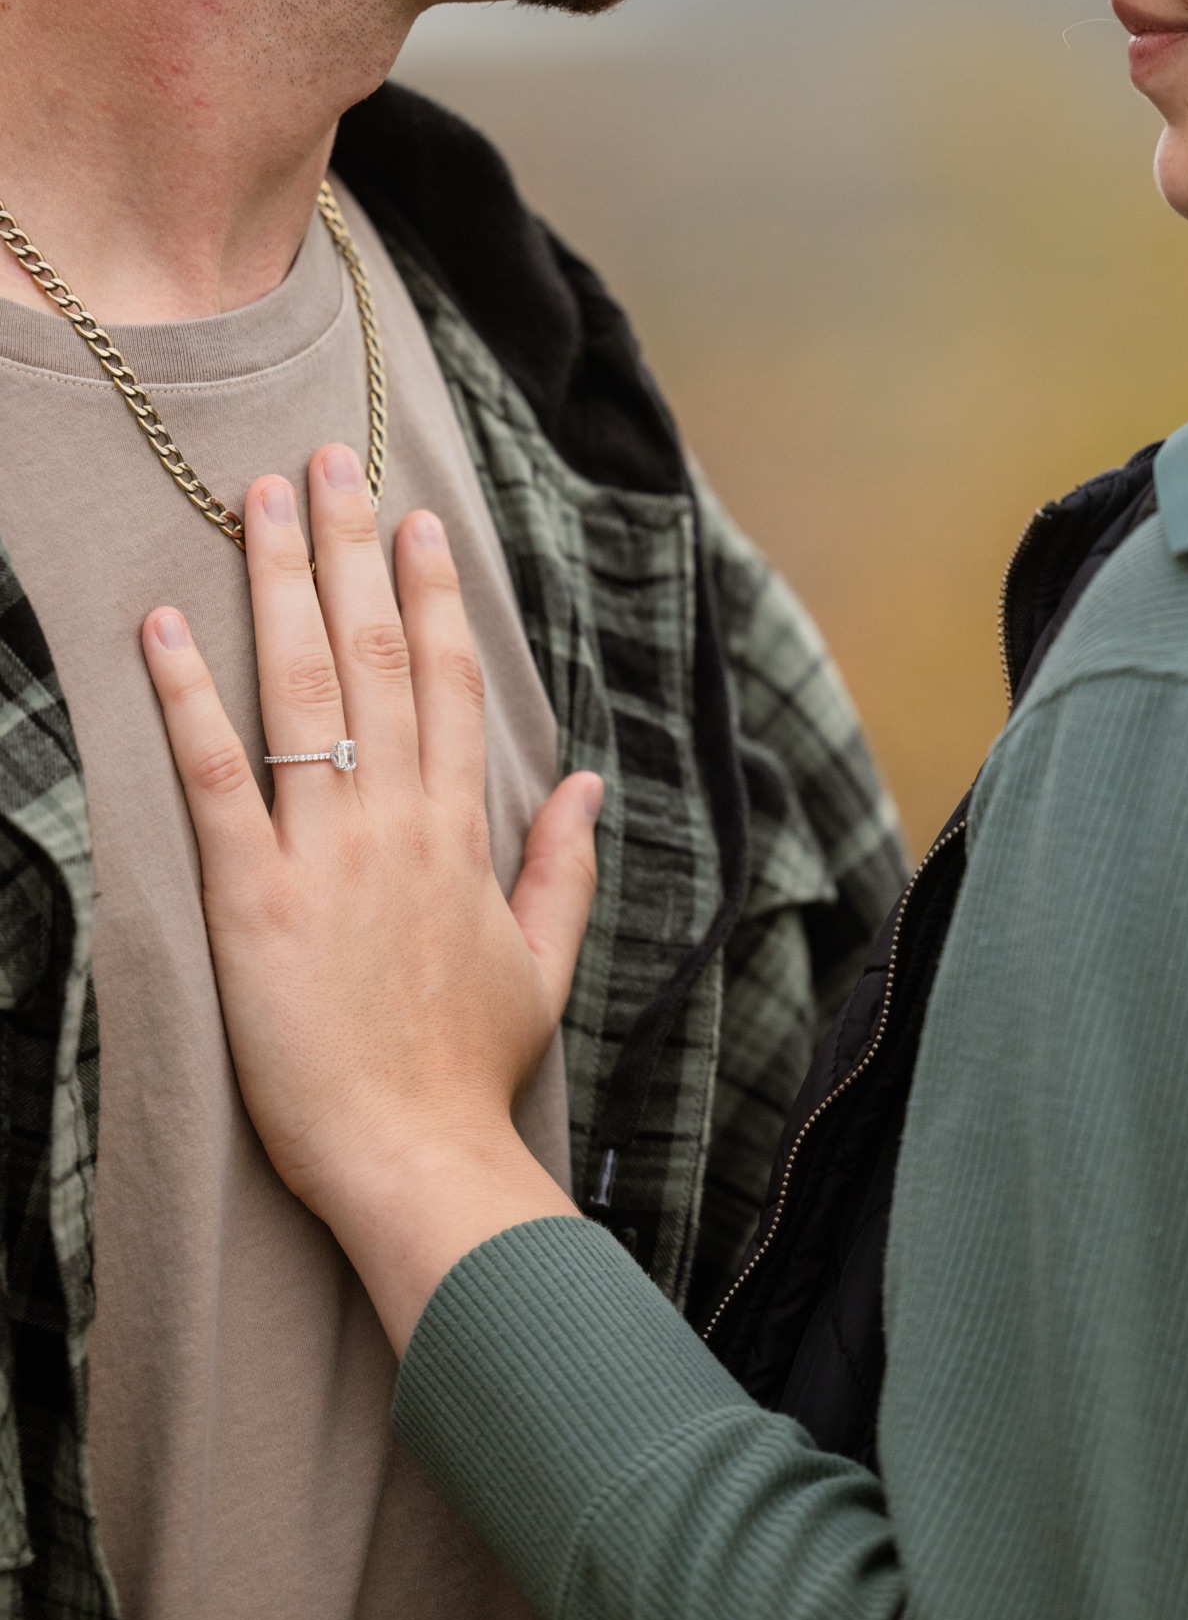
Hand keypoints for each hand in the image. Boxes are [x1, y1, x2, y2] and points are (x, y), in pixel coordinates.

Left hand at [142, 443, 597, 1348]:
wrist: (418, 1159)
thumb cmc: (471, 1069)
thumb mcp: (543, 961)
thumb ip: (563, 862)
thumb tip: (591, 778)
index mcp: (460, 830)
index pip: (450, 679)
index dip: (433, 591)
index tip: (417, 518)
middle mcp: (397, 819)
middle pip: (376, 654)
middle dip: (350, 548)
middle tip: (326, 460)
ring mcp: (323, 853)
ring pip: (303, 690)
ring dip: (280, 585)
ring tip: (258, 500)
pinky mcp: (250, 900)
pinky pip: (217, 779)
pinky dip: (188, 697)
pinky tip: (163, 624)